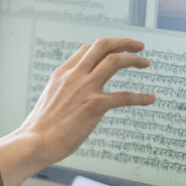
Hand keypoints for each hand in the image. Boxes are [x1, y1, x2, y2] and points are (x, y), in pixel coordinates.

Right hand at [0, 37, 155, 185]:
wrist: (34, 142)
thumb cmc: (40, 128)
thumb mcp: (49, 99)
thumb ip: (64, 91)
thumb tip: (73, 97)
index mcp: (62, 73)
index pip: (87, 50)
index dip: (105, 48)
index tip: (116, 52)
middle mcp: (75, 75)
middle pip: (103, 46)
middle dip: (124, 42)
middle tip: (139, 46)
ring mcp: (85, 89)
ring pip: (115, 61)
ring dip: (134, 59)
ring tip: (146, 63)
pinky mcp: (95, 106)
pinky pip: (124, 96)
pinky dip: (141, 97)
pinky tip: (150, 99)